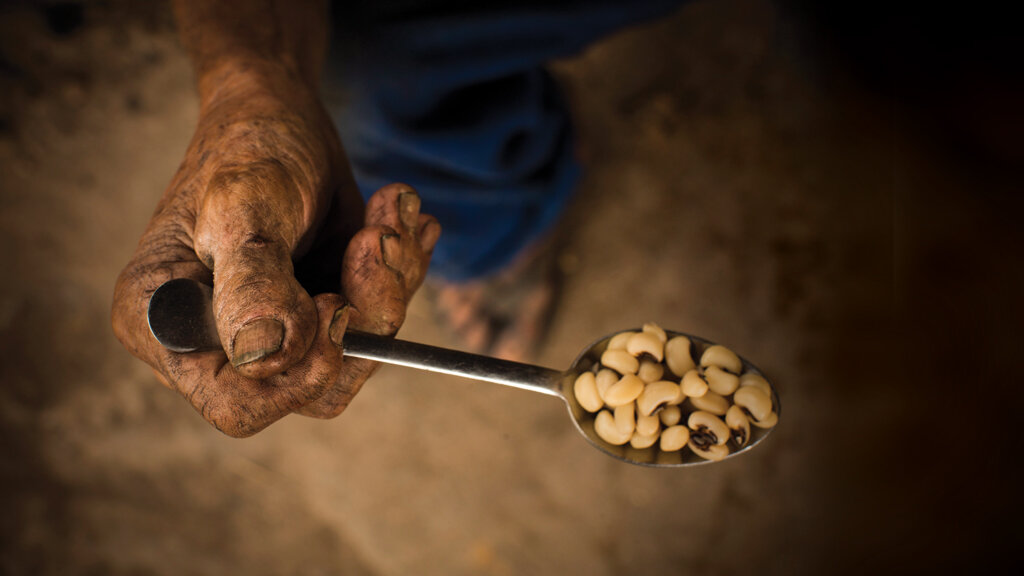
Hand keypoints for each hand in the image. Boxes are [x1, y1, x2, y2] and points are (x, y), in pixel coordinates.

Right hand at [112, 65, 439, 435]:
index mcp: (169, 327)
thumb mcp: (245, 203)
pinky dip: (400, 271)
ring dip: (391, 282)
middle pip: (313, 387)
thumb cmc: (248, 144)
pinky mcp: (316, 314)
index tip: (337, 307)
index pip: (237, 406)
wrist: (279, 110)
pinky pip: (378, 324)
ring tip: (392, 213)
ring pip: (358, 355)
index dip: (300, 375)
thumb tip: (268, 357)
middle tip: (378, 238)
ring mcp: (273, 331)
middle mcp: (216, 344)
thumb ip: (253, 284)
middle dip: (366, 312)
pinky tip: (399, 218)